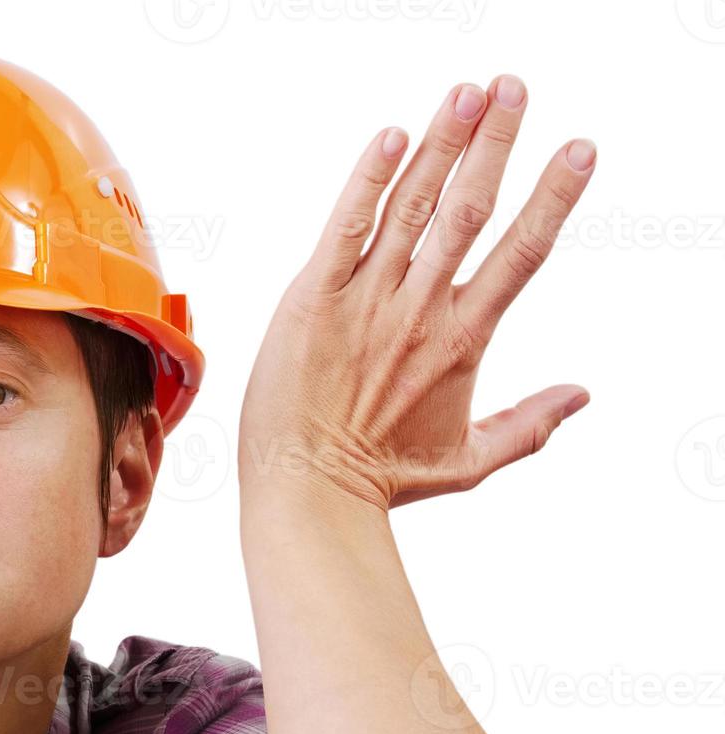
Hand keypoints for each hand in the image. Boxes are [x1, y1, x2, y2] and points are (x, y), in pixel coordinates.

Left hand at [238, 76, 595, 509]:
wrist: (307, 491)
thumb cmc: (381, 481)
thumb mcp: (468, 461)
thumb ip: (529, 425)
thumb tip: (582, 396)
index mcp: (463, 339)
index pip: (522, 252)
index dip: (553, 196)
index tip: (578, 148)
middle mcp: (420, 310)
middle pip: (470, 210)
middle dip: (494, 143)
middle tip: (514, 87)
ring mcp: (366, 301)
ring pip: (413, 207)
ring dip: (440, 144)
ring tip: (466, 92)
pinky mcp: (313, 300)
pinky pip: (343, 229)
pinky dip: (367, 182)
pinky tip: (390, 137)